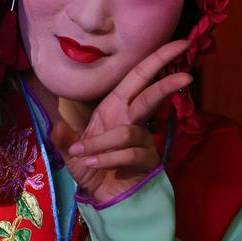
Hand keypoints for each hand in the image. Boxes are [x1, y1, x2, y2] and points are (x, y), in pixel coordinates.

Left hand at [51, 39, 191, 202]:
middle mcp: (131, 119)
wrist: (102, 197)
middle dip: (166, 85)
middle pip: (150, 96)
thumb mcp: (71, 151)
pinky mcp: (145, 162)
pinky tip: (93, 165)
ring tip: (84, 156)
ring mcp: (141, 140)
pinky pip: (127, 155)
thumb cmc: (91, 167)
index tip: (181, 43)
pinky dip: (106, 159)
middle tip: (186, 78)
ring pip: (127, 133)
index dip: (157, 59)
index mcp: (116, 107)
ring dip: (102, 144)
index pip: (138, 77)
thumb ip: (63, 138)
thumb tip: (55, 126)